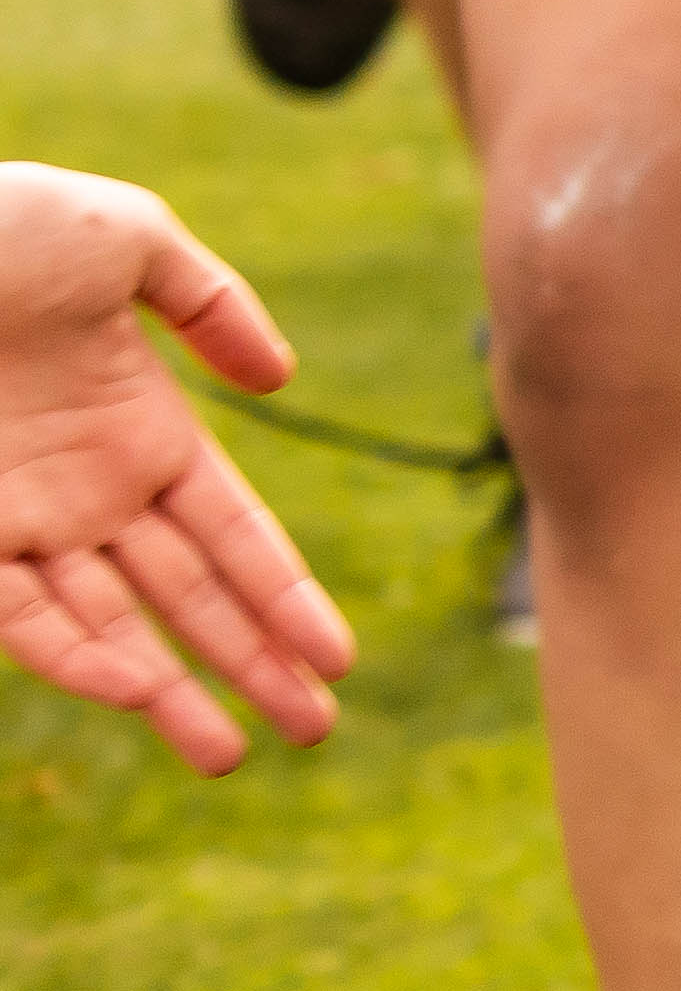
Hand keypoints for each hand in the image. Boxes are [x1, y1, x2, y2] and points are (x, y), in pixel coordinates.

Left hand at [0, 165, 345, 774]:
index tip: (338, 654)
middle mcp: (85, 492)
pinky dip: (79, 657)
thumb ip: (212, 302)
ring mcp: (19, 521)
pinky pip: (22, 617)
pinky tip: (138, 691)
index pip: (232, 531)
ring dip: (170, 693)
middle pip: (187, 596)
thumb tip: (279, 381)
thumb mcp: (124, 236)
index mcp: (139, 427)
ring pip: (110, 629)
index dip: (286, 592)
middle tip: (315, 731)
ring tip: (231, 754)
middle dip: (252, 665)